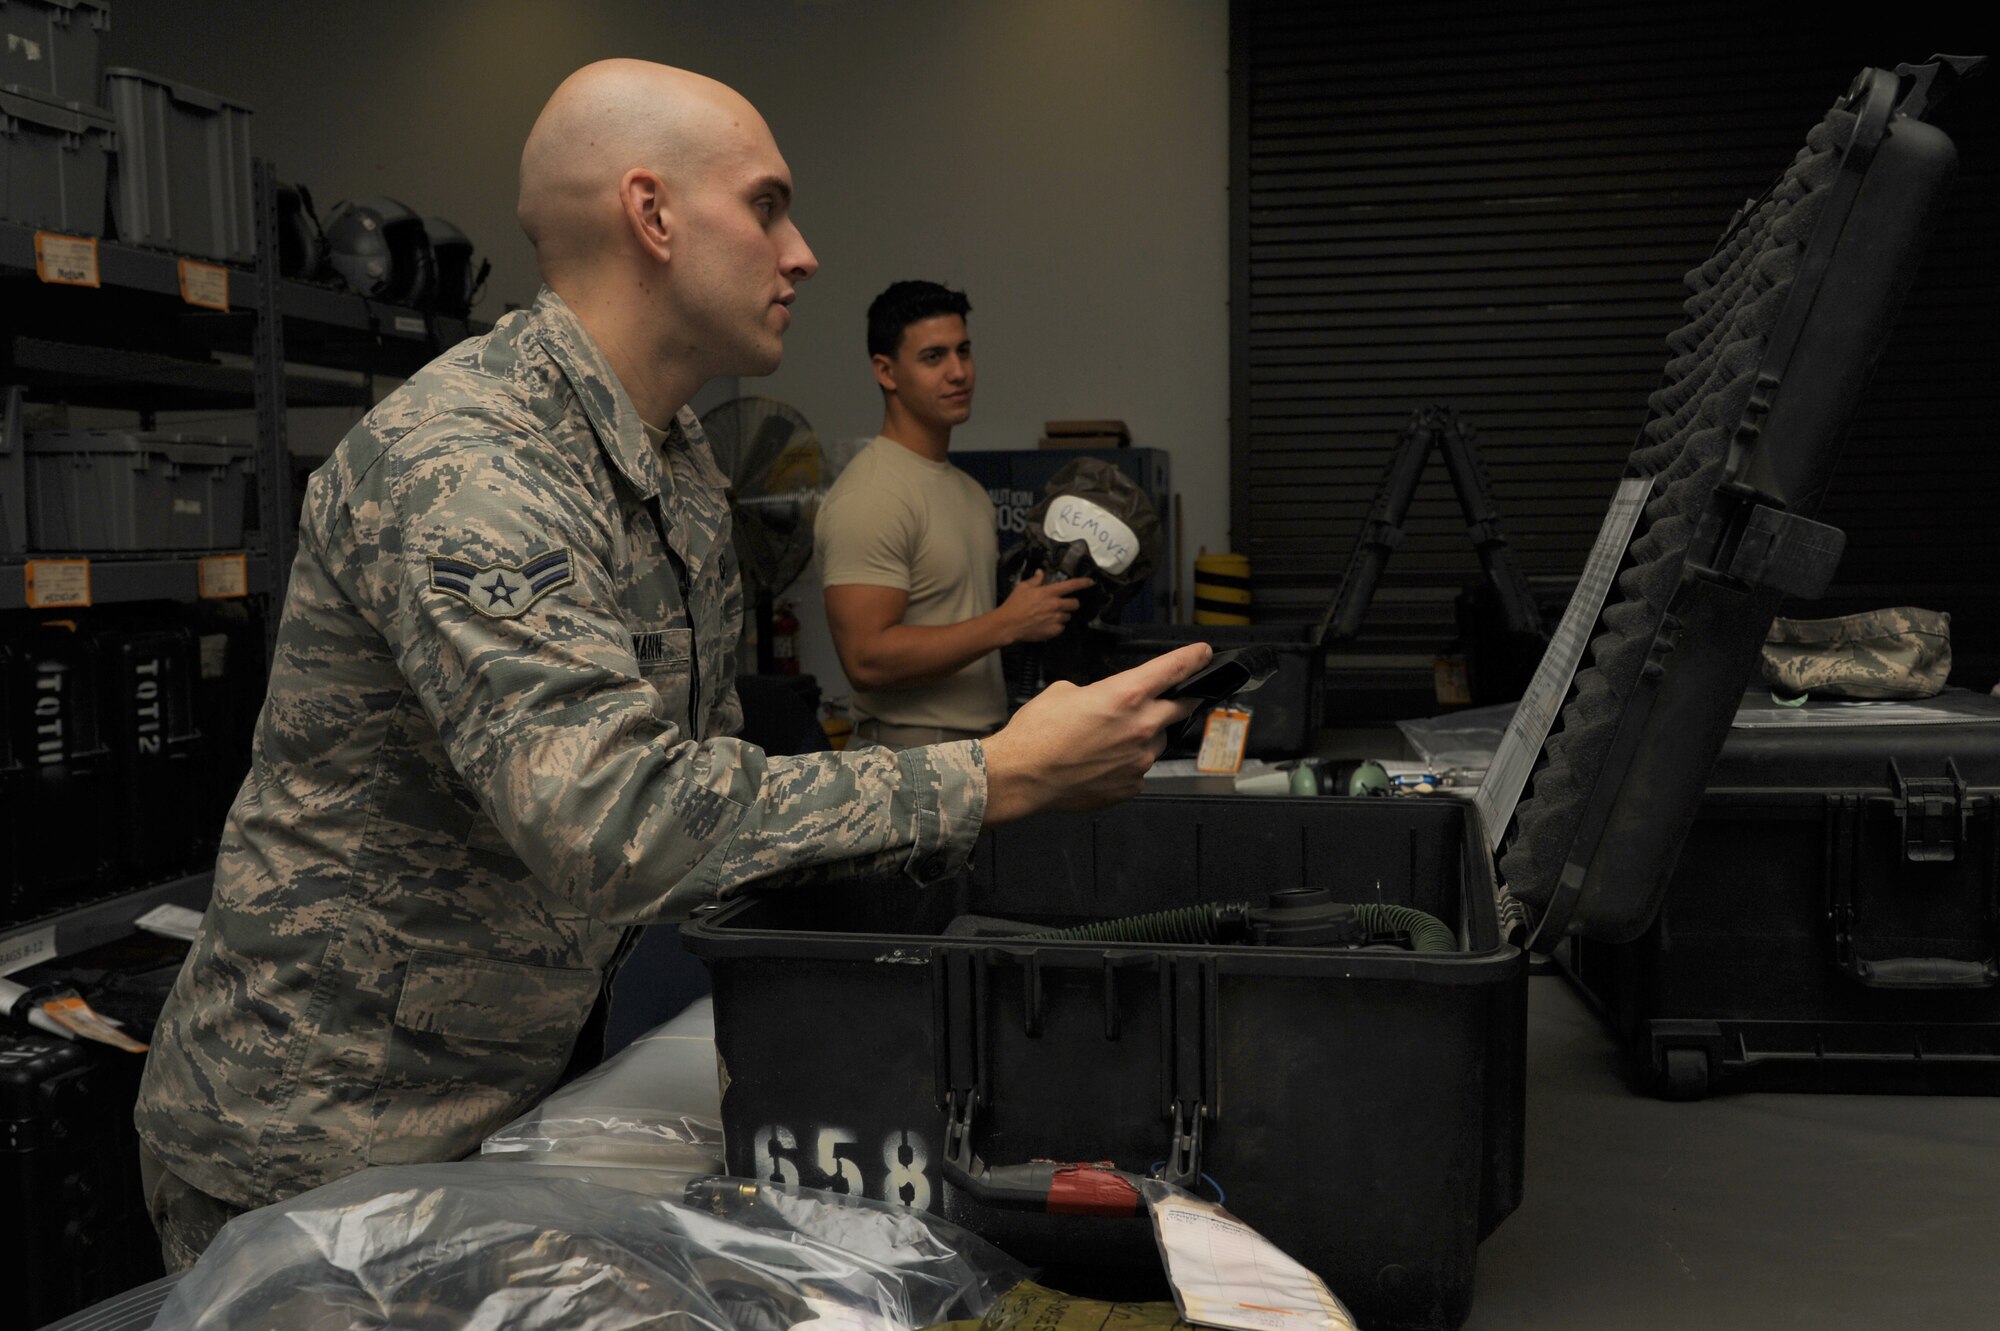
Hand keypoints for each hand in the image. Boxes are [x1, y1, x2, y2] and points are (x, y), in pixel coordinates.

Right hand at [981, 642, 1212, 823]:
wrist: (1023, 776)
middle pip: (1181, 707)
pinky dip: (1127, 763)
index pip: (1174, 669)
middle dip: (1180, 700)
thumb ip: (1095, 692)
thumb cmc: (1037, 733)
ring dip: (1145, 736)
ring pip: (1157, 741)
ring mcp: (1139, 759)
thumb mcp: (1063, 692)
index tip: (1204, 654)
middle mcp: (1142, 726)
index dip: (1194, 658)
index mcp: (1126, 694)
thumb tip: (1101, 701)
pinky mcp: (1131, 785)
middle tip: (1171, 699)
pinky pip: (1139, 768)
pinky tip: (1100, 763)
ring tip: (1109, 740)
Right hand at [998, 571, 1094, 643]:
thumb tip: (1041, 573)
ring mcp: (1056, 619)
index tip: (1091, 582)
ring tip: (1050, 616)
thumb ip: (1035, 580)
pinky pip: (1061, 628)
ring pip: (1067, 616)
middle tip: (1062, 604)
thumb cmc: (1014, 604)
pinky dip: (1056, 626)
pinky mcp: (1054, 631)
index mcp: (1049, 592)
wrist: (1008, 625)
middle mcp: (1056, 605)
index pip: (1071, 585)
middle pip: (1075, 604)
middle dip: (1071, 603)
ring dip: (1062, 615)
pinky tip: (1046, 625)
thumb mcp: (1022, 587)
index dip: (1083, 583)